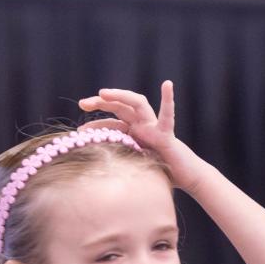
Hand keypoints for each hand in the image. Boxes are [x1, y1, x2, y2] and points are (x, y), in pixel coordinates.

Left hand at [78, 80, 202, 190]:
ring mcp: (154, 127)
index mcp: (134, 134)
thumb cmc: (163, 175)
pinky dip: (168, 100)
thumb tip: (97, 169)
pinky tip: (167, 85)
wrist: (185, 179)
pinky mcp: (167, 134)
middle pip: (120, 107)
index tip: (79, 131)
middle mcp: (143, 126)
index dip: (96, 124)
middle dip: (101, 103)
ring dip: (120, 95)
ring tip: (102, 92)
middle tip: (82, 104)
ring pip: (137, 104)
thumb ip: (121, 162)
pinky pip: (167, 116)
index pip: (112, 123)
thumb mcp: (135, 167)